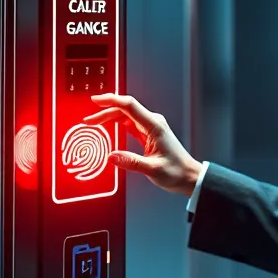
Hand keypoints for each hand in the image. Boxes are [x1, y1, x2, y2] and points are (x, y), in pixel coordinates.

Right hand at [84, 93, 202, 197]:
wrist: (189, 176)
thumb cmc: (177, 172)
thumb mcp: (153, 169)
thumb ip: (131, 162)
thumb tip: (111, 157)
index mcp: (154, 126)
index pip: (129, 106)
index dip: (111, 100)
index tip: (96, 100)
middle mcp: (153, 123)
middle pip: (125, 110)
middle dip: (105, 112)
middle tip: (88, 120)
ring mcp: (151, 127)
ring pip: (126, 116)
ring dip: (109, 117)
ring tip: (94, 122)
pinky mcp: (149, 134)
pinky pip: (130, 124)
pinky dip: (117, 123)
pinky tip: (108, 126)